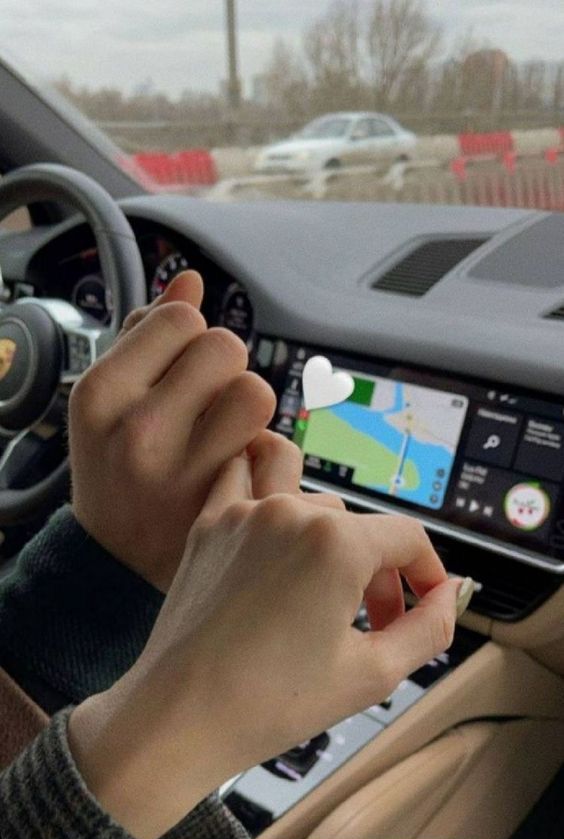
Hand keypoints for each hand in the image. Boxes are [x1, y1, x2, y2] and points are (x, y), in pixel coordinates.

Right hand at [69, 271, 300, 590]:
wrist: (117, 555)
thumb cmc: (116, 459)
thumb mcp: (110, 394)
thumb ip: (146, 333)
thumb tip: (192, 280)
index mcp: (101, 391)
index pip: (181, 319)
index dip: (189, 338)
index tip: (177, 369)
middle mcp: (137, 427)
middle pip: (225, 346)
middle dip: (222, 366)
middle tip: (202, 400)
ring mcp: (182, 468)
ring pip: (255, 391)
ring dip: (246, 404)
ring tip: (221, 428)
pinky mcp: (224, 500)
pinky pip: (270, 441)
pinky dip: (260, 443)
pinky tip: (233, 461)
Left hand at [69, 454, 464, 838]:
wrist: (179, 717)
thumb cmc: (271, 702)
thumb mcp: (374, 675)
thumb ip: (430, 628)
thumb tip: (448, 596)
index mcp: (336, 543)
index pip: (408, 538)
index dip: (427, 575)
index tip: (423, 609)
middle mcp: (291, 512)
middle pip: (359, 528)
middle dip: (378, 574)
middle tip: (372, 627)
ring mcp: (245, 513)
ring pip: (310, 503)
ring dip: (330, 536)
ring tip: (325, 583)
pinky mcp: (210, 523)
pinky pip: (244, 481)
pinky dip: (267, 492)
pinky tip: (274, 530)